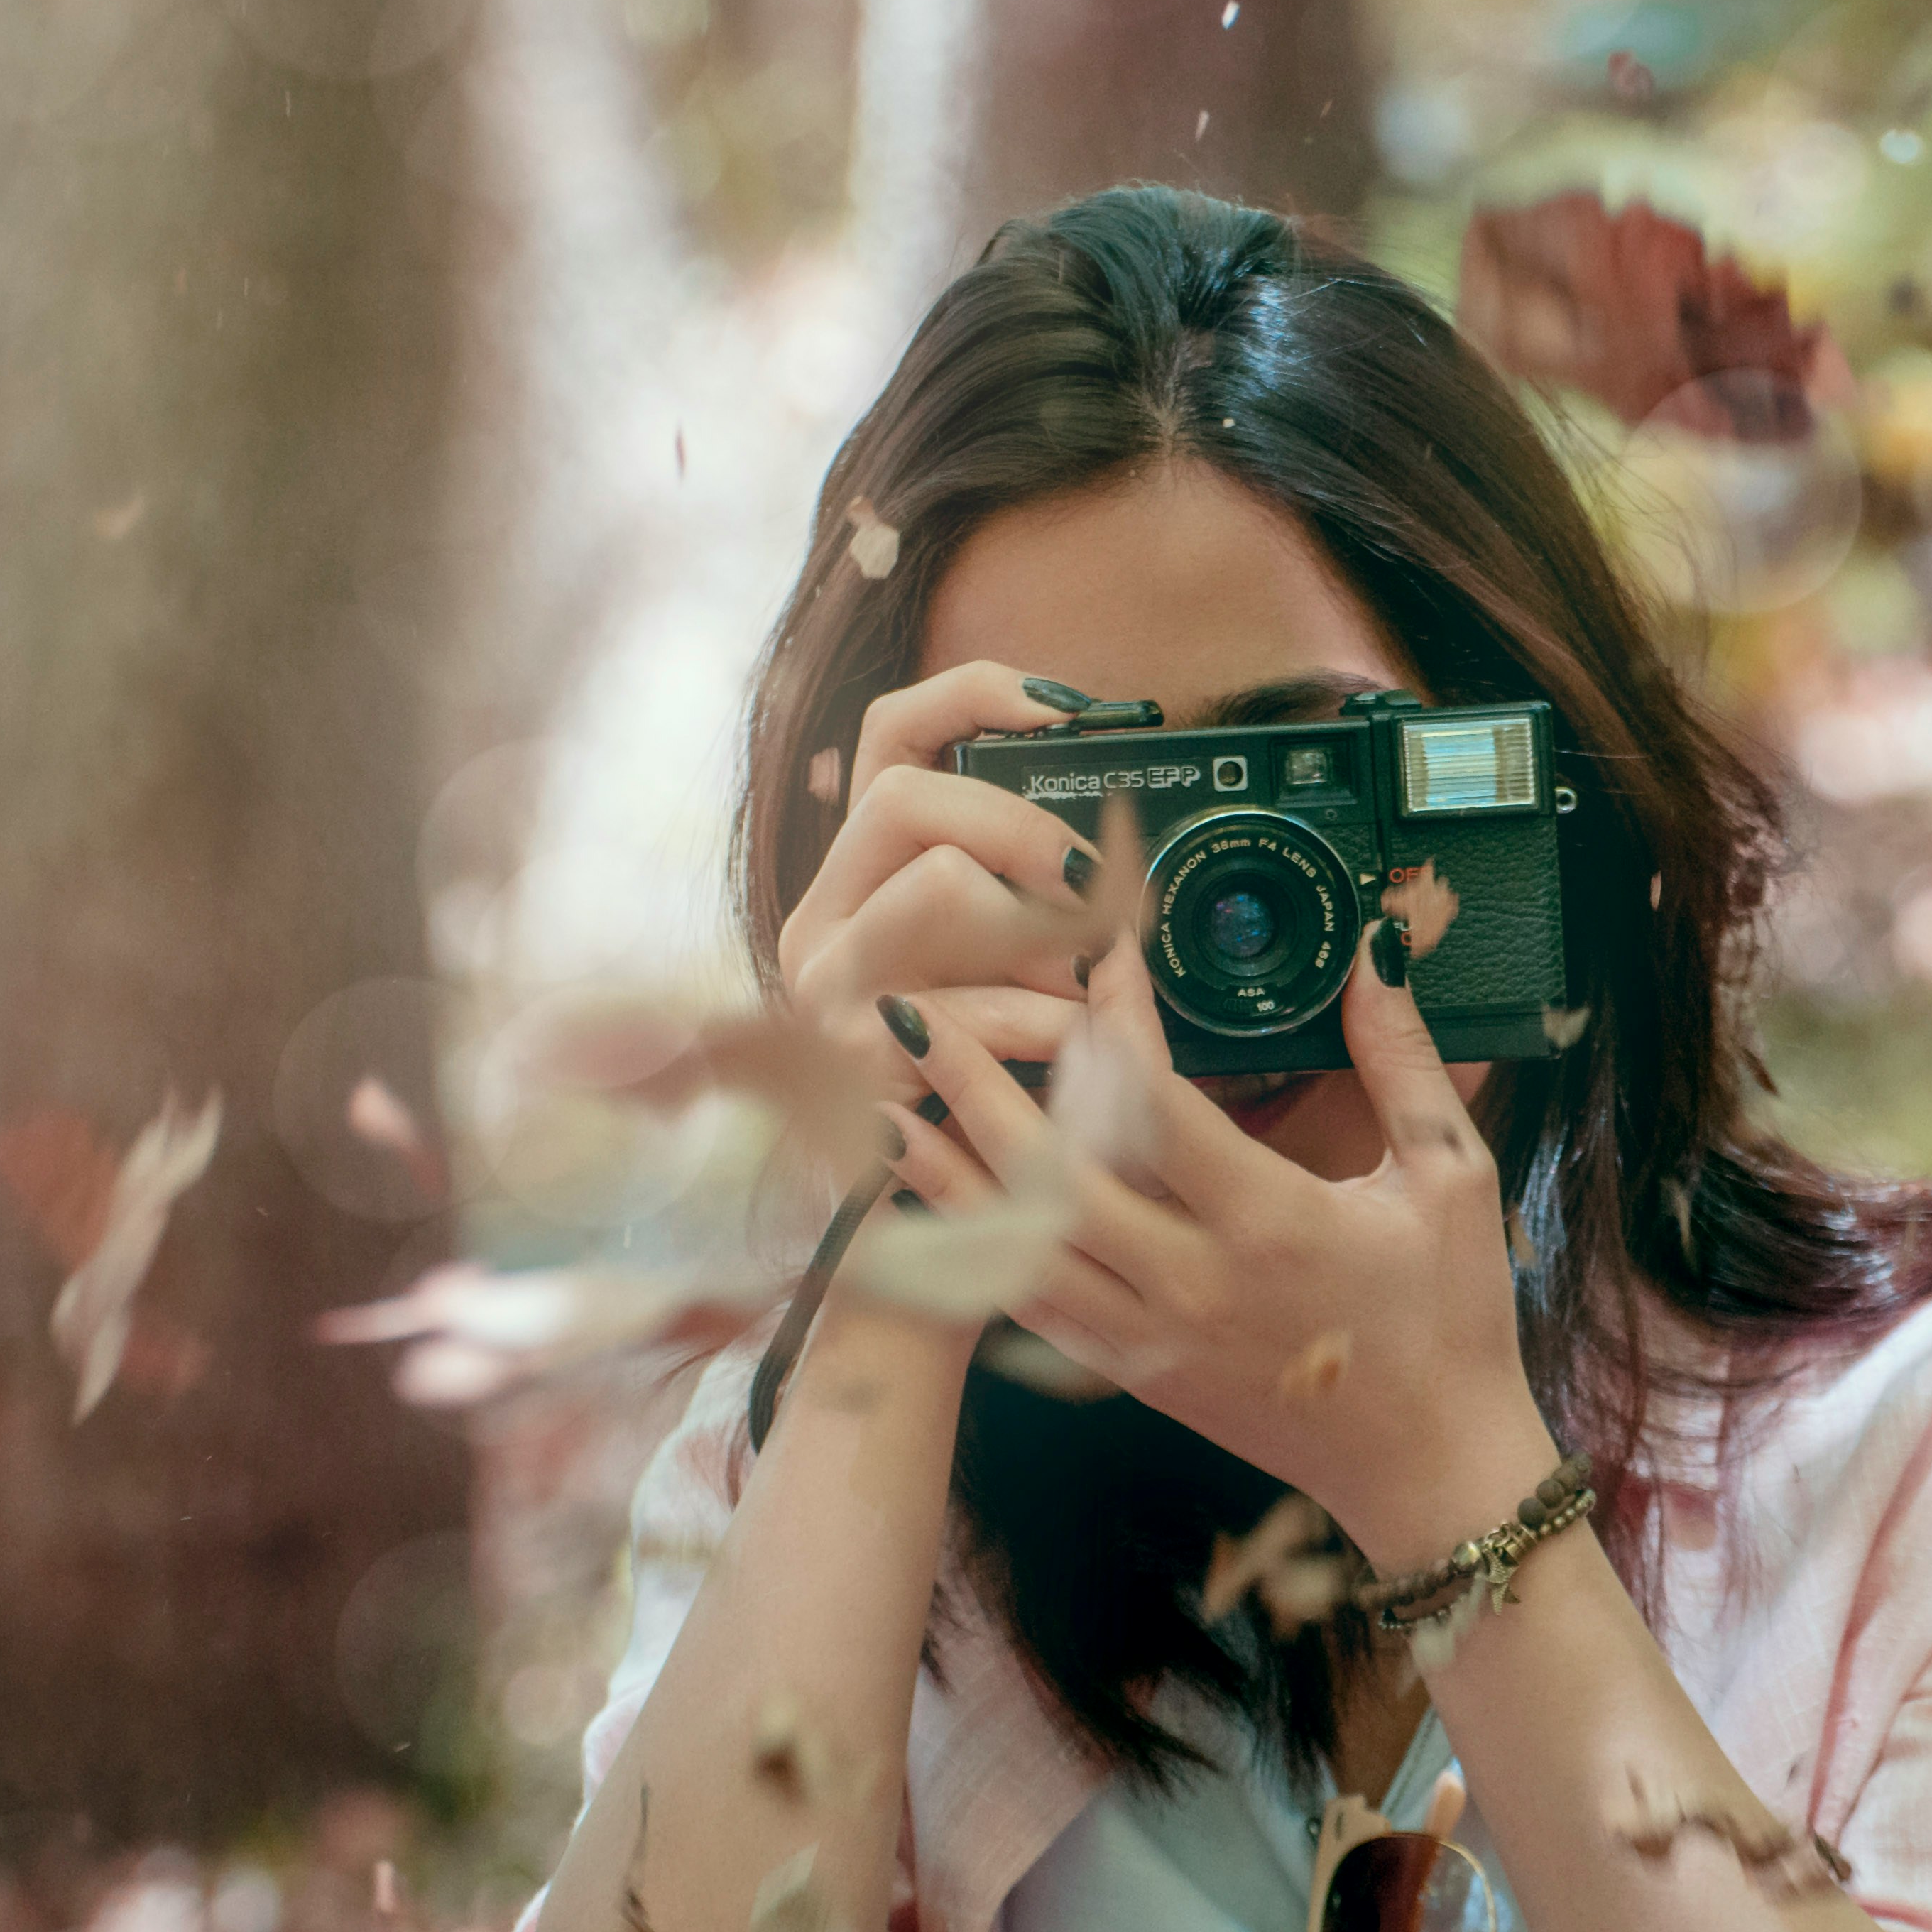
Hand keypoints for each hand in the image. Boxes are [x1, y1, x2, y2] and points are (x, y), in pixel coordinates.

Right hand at [775, 661, 1110, 1104]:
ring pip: (941, 885)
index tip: (1070, 708)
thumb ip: (1031, 904)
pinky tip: (1073, 1054)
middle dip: (1025, 830)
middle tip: (1098, 883)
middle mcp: (820, 921)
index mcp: (857, 882)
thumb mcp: (1005, 978)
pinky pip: (967, 1003)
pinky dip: (1043, 1024)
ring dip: (1044, 935)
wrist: (928, 1234)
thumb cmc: (985, 1095)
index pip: (888, 736)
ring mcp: (822, 988)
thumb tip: (1111, 849)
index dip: (974, 697)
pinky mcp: (846, 1057)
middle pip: (909, 799)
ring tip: (1089, 988)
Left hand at [878, 928, 1563, 1568]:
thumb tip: (1374, 950)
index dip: (1111, 1016)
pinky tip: (931, 1203)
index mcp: (1270, 1223)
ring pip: (1018, 1247)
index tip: (1092, 946)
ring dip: (946, 1174)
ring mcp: (1152, 1337)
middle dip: (974, 1087)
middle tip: (915, 1011)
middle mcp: (1192, 1283)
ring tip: (885, 1100)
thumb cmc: (1451, 1324)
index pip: (1156, 1100)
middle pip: (1049, 1174)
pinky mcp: (1135, 1375)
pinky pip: (1031, 1309)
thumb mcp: (1452, 1178)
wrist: (1430, 1474)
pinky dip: (974, 1252)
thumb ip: (1402, 1060)